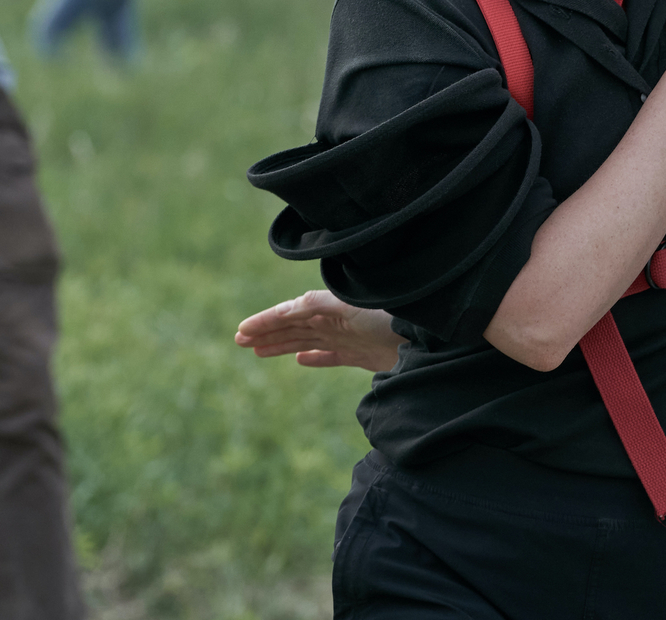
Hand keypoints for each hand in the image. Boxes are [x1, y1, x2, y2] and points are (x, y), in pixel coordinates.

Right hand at [235, 289, 404, 371]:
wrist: (425, 336)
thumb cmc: (390, 314)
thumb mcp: (349, 305)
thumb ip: (317, 305)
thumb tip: (285, 310)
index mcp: (328, 307)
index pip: (289, 313)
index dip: (264, 322)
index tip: (241, 331)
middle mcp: (335, 321)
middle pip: (293, 327)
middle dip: (267, 333)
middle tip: (239, 342)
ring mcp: (347, 337)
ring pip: (306, 341)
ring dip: (282, 345)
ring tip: (258, 351)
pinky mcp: (361, 355)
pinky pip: (331, 356)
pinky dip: (314, 357)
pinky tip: (300, 360)